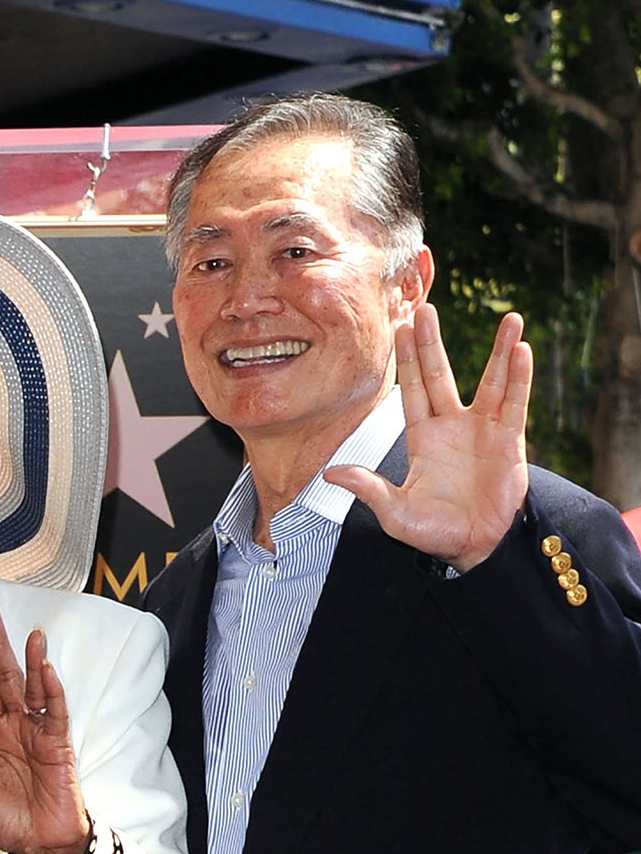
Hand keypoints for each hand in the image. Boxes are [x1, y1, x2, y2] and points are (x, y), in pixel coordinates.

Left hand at [0, 601, 89, 853]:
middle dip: (1, 648)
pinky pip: (56, 714)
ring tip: (30, 633)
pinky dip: (52, 692)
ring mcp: (41, 735)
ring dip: (32, 662)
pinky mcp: (60, 747)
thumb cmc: (7, 820)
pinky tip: (45, 669)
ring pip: (36, 690)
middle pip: (10, 680)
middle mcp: (20, 728)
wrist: (38, 846)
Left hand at [324, 306, 530, 572]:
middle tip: (426, 306)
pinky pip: (515, 404)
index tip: (401, 326)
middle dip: (432, 343)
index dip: (407, 359)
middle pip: (440, 375)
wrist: (470, 547)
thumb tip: (330, 474)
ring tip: (510, 318)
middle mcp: (451, 426)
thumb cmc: (431, 531)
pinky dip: (519, 378)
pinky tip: (522, 350)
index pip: (411, 389)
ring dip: (500, 351)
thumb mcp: (394, 512)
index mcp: (421, 436)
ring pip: (491, 382)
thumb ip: (368, 489)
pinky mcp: (509, 442)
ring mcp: (482, 431)